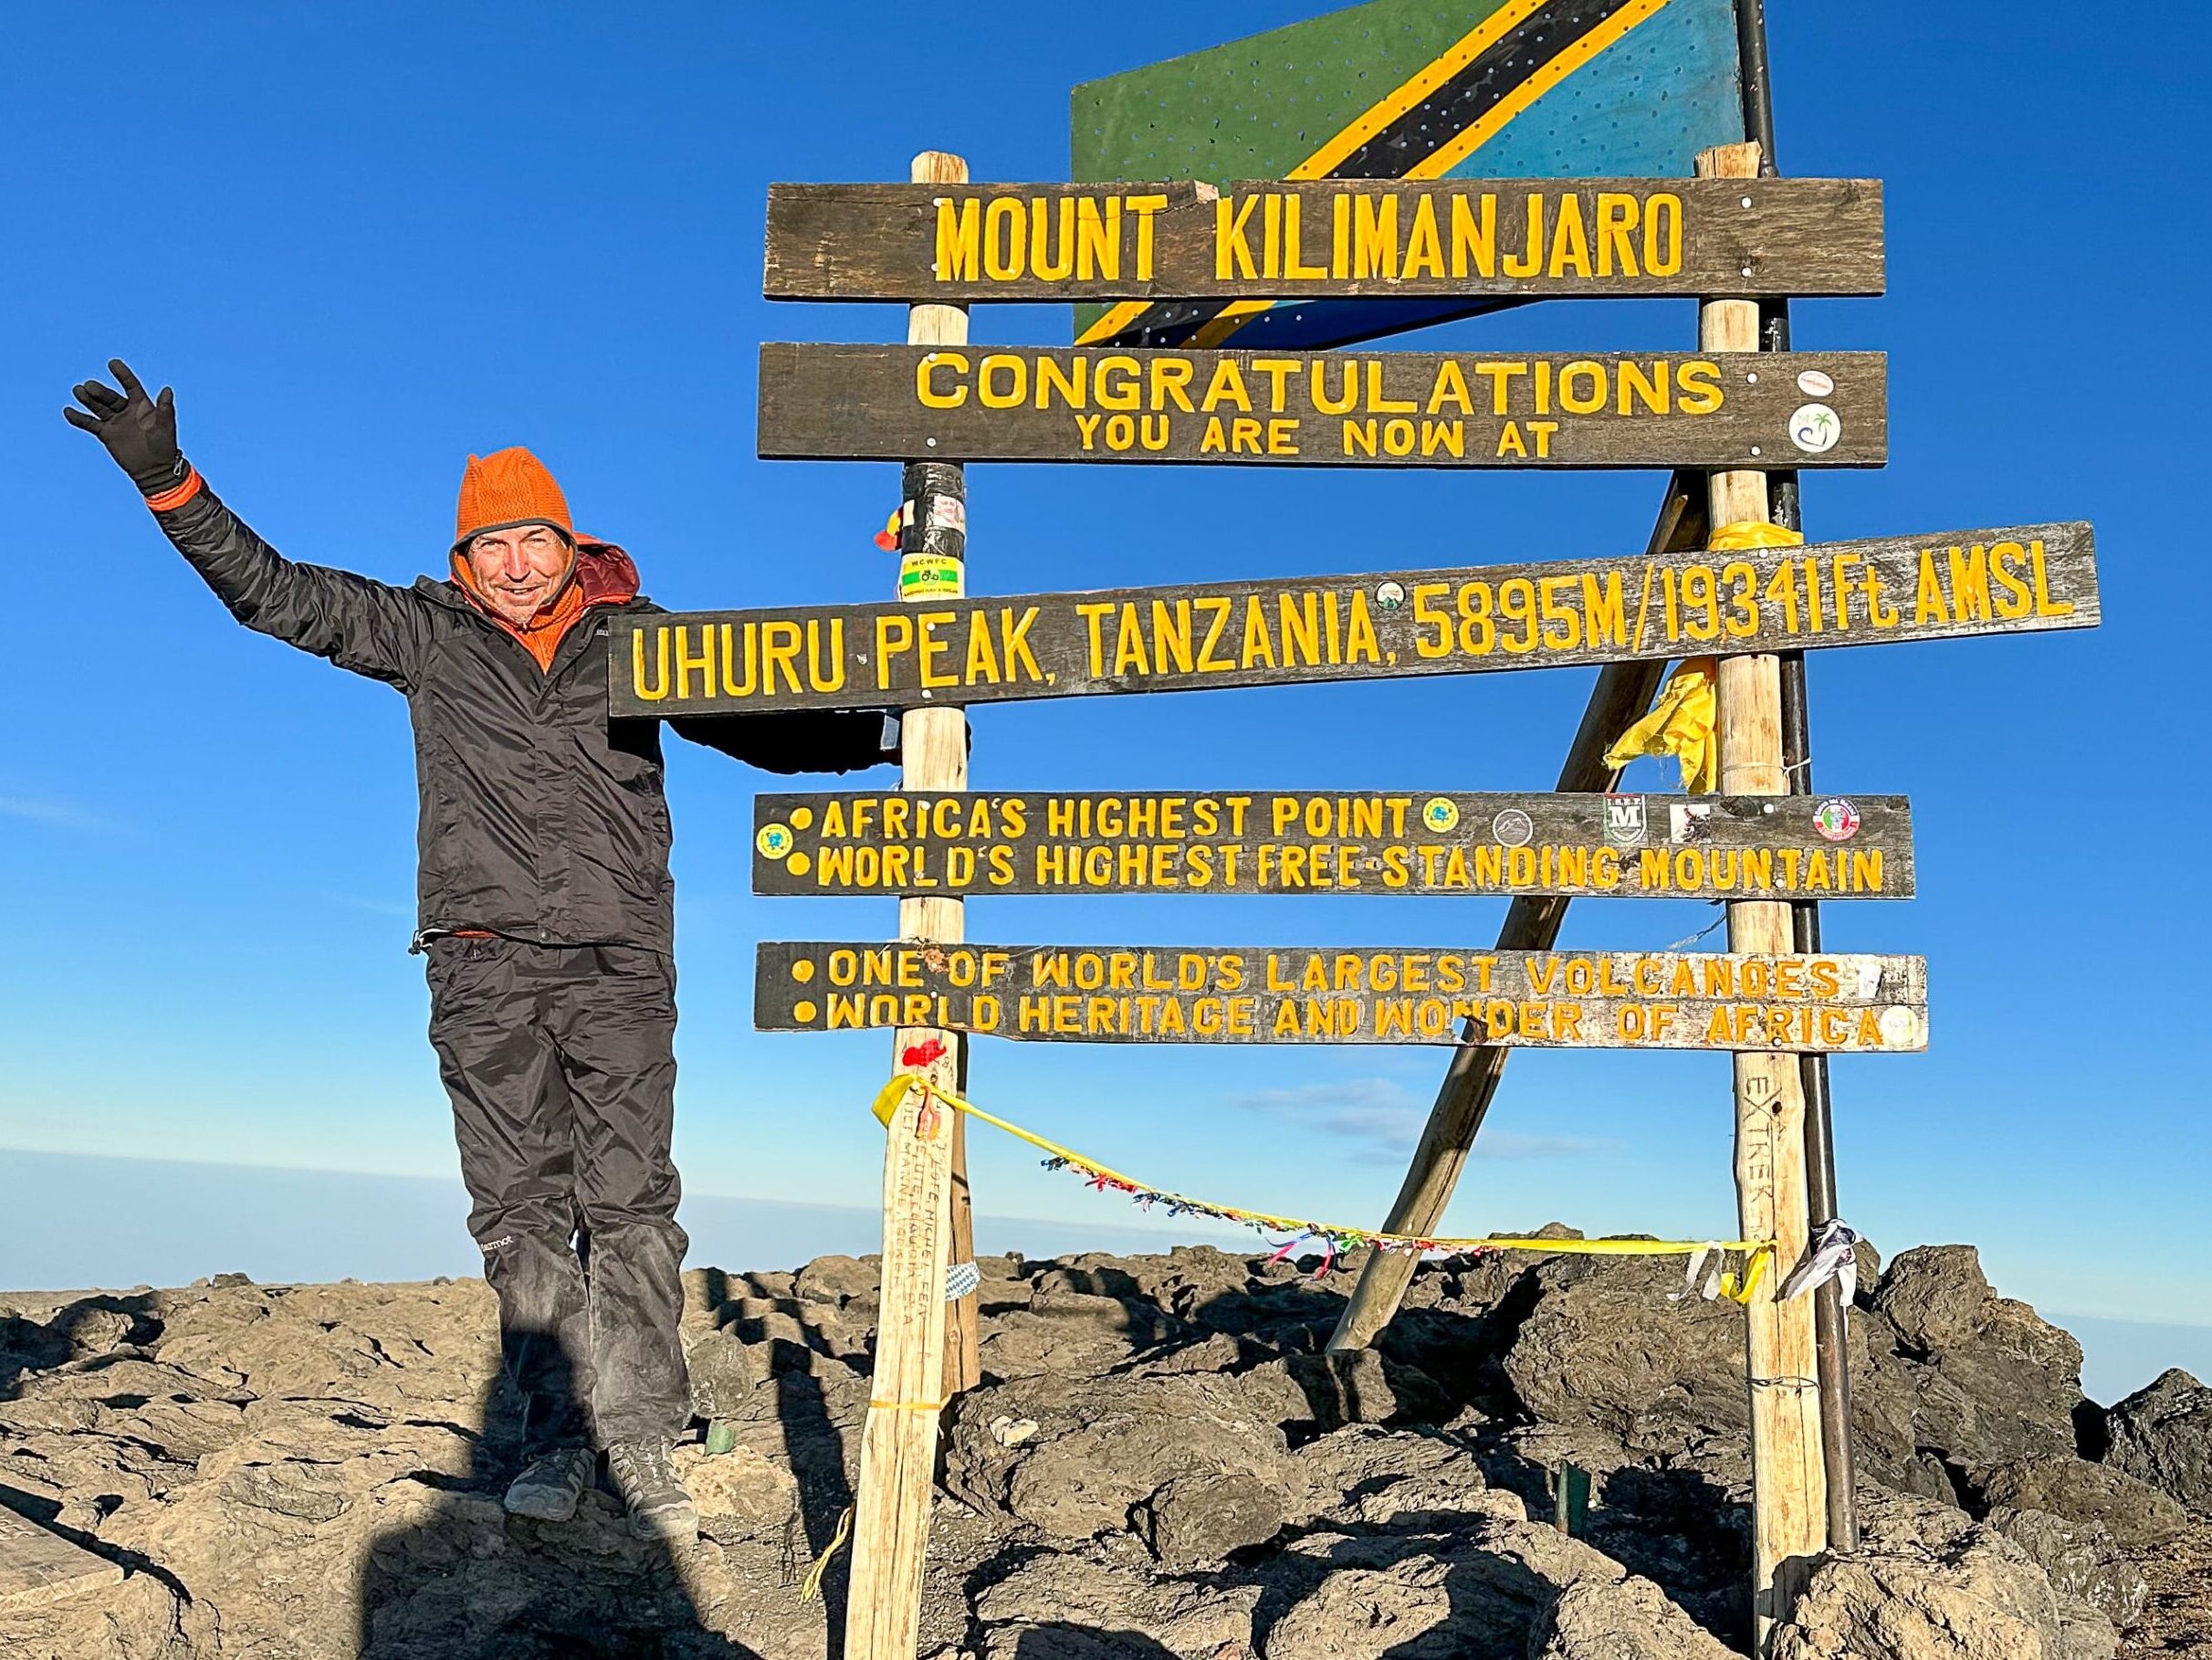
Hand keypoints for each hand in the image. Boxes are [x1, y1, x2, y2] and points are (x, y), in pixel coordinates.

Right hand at [64, 359, 187, 494]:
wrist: (155, 470)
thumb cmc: (164, 447)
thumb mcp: (166, 427)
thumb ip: (165, 409)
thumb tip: (167, 389)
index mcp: (142, 406)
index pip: (130, 385)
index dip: (123, 375)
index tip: (112, 363)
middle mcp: (126, 410)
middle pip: (110, 397)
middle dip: (99, 391)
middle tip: (89, 387)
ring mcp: (115, 422)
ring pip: (98, 407)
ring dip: (87, 399)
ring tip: (78, 390)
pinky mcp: (106, 434)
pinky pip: (89, 424)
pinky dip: (79, 418)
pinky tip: (68, 411)